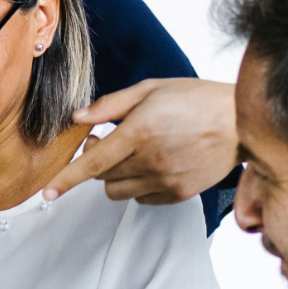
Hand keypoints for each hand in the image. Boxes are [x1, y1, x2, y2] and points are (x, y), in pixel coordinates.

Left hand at [41, 78, 238, 204]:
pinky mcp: (177, 194)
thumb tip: (78, 118)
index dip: (67, 178)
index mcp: (140, 132)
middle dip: (96, 161)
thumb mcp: (150, 90)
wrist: (239, 123)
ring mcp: (165, 181)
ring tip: (131, 153)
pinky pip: (141, 198)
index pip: (92, 162)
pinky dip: (137, 184)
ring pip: (117, 191)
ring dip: (114, 176)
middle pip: (102, 176)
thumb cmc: (195, 100)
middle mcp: (150, 161)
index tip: (48, 193)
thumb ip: (110, 105)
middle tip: (108, 139)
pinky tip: (153, 164)